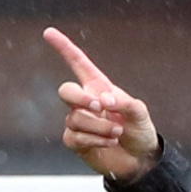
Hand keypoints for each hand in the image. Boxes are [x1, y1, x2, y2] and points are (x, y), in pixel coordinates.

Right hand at [42, 27, 160, 181]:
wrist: (141, 159)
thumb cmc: (141, 131)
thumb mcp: (139, 112)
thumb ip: (123, 101)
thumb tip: (103, 100)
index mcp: (98, 88)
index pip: (78, 63)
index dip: (64, 48)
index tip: (49, 32)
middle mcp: (85, 103)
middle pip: (66, 91)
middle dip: (80, 98)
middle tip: (100, 107)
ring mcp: (78, 122)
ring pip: (75, 118)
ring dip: (100, 126)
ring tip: (117, 133)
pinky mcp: (76, 141)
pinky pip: (75, 136)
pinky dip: (95, 139)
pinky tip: (109, 142)